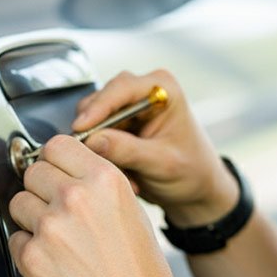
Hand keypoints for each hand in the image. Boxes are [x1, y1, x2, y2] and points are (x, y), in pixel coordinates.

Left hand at [7, 136, 186, 276]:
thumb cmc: (142, 276)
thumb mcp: (133, 213)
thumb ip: (98, 188)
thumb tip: (66, 174)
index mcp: (105, 180)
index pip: (58, 145)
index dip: (56, 160)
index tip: (57, 171)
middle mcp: (76, 198)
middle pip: (33, 171)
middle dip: (41, 188)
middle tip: (57, 211)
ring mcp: (50, 228)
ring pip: (18, 203)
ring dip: (31, 218)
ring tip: (58, 240)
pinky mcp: (31, 259)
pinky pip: (15, 240)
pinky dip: (28, 251)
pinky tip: (55, 264)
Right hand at [71, 70, 237, 225]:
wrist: (196, 188)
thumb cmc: (192, 171)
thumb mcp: (162, 163)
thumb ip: (128, 150)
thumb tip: (93, 140)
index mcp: (163, 89)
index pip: (122, 88)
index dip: (99, 106)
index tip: (81, 127)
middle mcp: (144, 92)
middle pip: (102, 101)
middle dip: (96, 132)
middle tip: (95, 158)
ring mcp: (129, 109)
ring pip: (94, 120)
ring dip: (99, 148)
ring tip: (122, 172)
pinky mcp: (118, 126)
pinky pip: (96, 137)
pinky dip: (103, 156)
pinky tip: (123, 174)